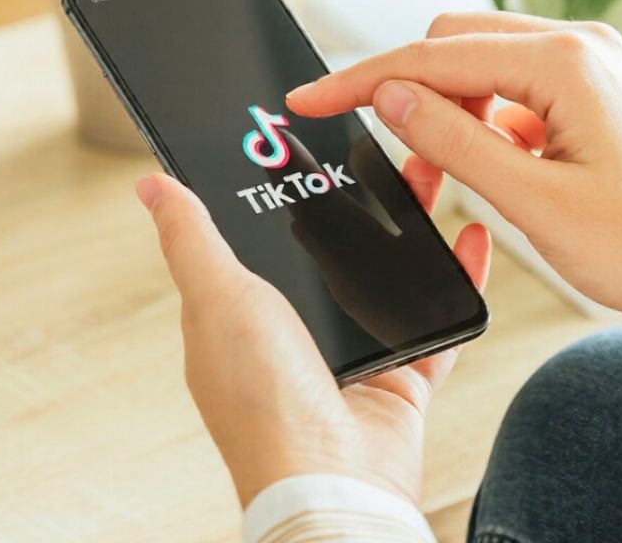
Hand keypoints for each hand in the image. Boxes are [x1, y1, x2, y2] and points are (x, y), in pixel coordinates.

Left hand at [135, 162, 489, 506]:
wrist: (332, 478)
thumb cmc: (262, 401)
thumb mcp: (217, 299)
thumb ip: (191, 239)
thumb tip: (151, 185)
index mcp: (244, 317)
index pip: (266, 236)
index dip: (289, 189)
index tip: (311, 143)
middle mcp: (298, 336)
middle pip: (338, 248)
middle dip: (364, 196)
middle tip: (383, 149)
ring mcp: (354, 355)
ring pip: (392, 274)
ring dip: (413, 224)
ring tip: (430, 173)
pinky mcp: (402, 377)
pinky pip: (439, 318)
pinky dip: (458, 279)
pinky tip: (470, 240)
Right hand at [287, 11, 621, 363]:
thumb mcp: (530, 201)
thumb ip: (452, 140)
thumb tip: (390, 96)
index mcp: (567, 62)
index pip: (435, 56)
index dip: (363, 79)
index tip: (309, 99)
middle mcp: (581, 45)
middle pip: (454, 43)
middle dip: (409, 90)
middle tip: (388, 152)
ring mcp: (589, 64)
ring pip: (480, 63)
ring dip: (449, 108)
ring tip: (450, 173)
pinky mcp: (590, 90)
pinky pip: (511, 87)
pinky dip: (484, 120)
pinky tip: (494, 166)